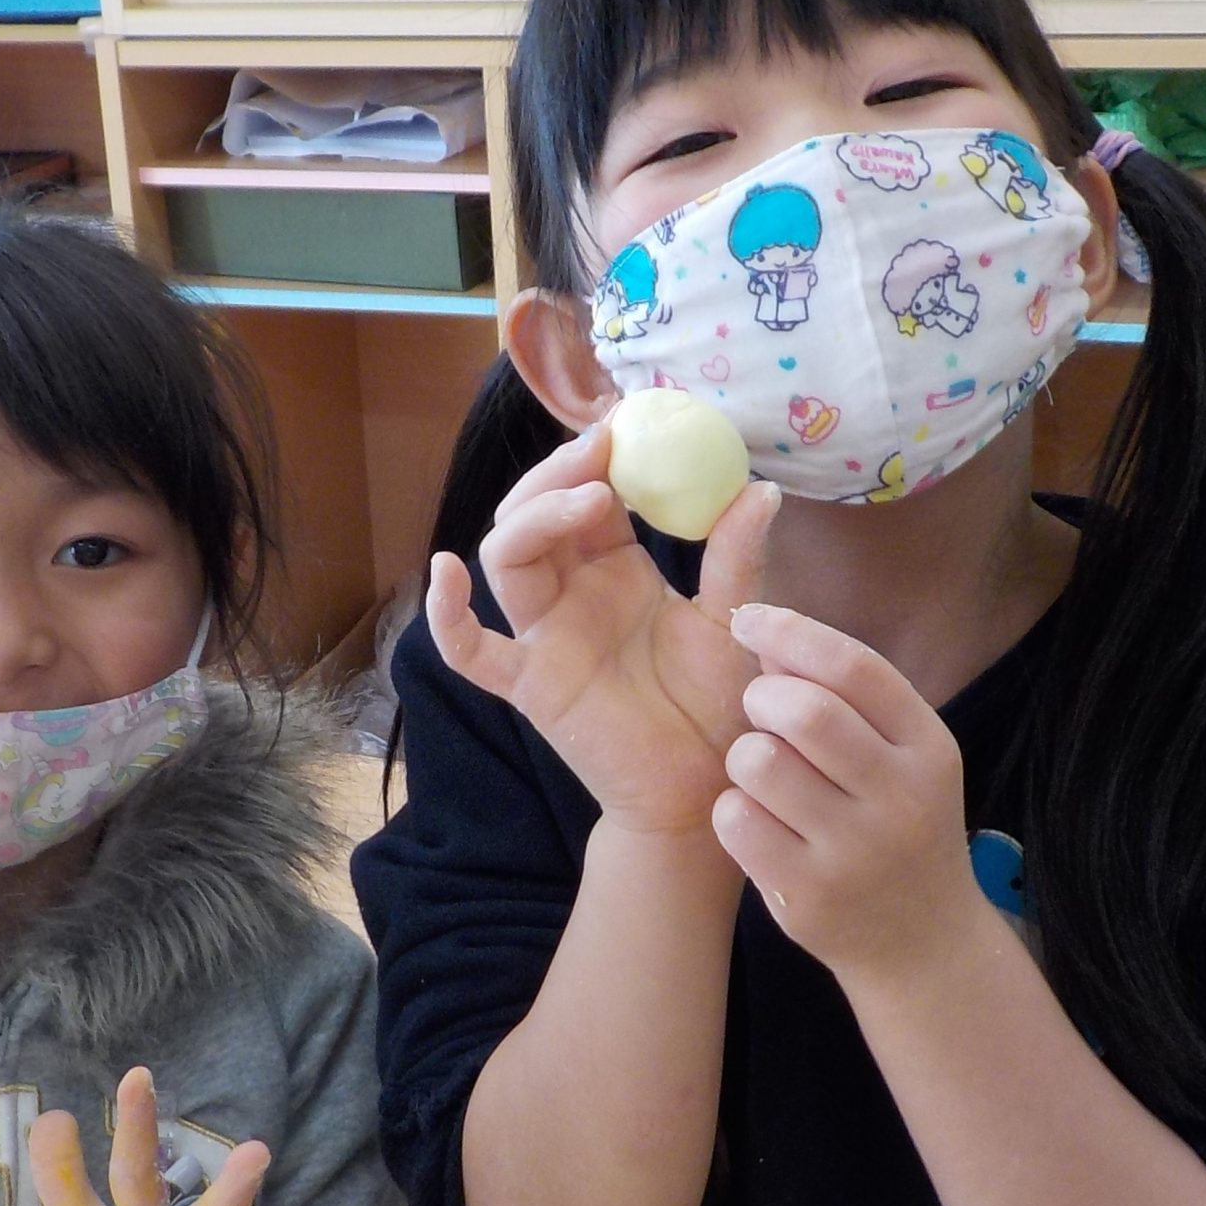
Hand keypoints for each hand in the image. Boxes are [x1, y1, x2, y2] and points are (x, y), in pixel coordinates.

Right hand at [428, 425, 779, 837]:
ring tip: (588, 495)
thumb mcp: (736, 620)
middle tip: (605, 449)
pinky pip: (470, 651)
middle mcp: (571, 592)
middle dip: (559, 471)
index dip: (597, 453)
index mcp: (615, 567)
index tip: (628, 419)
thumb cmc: (721, 704)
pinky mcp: (528, 684)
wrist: (710, 785)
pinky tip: (447, 572)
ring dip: (534, 516)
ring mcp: (543, 635)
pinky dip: (446, 615)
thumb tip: (760, 487)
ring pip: (506, 556)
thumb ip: (737, 557)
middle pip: (534, 511)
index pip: (587, 490)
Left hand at [714, 604, 983, 980]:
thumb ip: (844, 696)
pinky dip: (733, 809)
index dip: (792, 631)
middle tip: (760, 712)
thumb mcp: (899, 757)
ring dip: (743, 755)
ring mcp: (855, 853)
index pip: (856, 667)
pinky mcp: (808, 897)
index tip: (749, 619)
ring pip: (759, 763)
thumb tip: (768, 634)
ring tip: (762, 774)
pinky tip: (757, 821)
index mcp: (930, 748)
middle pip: (805, 711)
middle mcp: (901, 799)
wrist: (920, 942)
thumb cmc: (897, 825)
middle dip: (762, 697)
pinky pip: (735, 821)